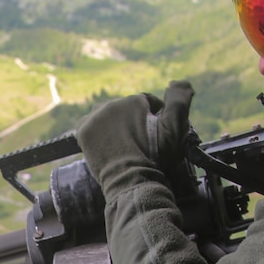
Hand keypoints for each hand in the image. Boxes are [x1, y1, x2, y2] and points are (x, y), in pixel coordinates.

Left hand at [75, 80, 195, 199]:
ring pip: (107, 116)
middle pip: (125, 109)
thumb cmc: (155, 156)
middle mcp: (112, 104)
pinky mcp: (83, 132)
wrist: (131, 180)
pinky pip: (89, 126)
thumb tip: (177, 82)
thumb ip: (180, 99)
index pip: (146, 102)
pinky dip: (97, 133)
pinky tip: (106, 144)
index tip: (155, 133)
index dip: (153, 116)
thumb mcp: (175, 127)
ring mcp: (95, 117)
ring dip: (114, 126)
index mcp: (134, 100)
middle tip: (139, 142)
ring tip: (122, 145)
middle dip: (133, 121)